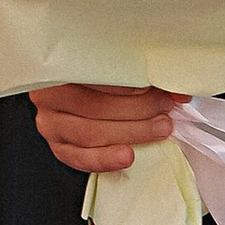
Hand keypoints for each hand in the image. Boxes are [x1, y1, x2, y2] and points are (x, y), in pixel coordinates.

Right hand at [30, 82, 184, 174]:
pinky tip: (127, 156)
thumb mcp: (117, 69)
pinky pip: (78, 157)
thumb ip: (142, 77)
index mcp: (60, 64)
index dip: (132, 82)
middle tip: (165, 108)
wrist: (78, 93)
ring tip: (159, 129)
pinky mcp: (57, 145)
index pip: (97, 74)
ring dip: (130, 132)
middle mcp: (48, 93)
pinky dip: (104, 159)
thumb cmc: (100, 78)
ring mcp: (50, 121)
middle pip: (95, 105)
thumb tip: (177, 92)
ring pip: (89, 132)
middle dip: (137, 109)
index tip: (161, 87)